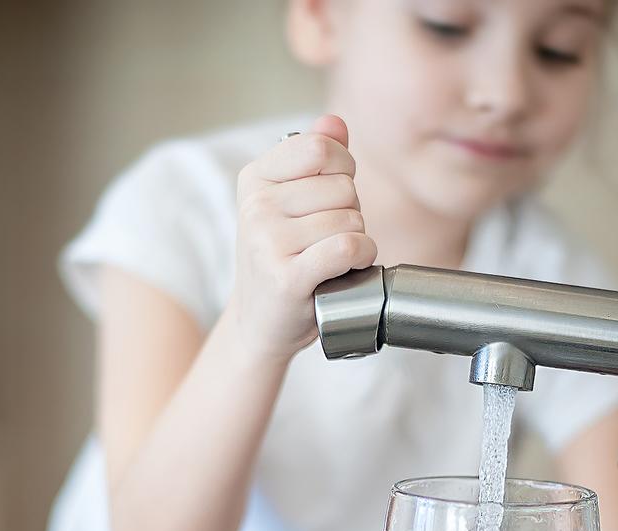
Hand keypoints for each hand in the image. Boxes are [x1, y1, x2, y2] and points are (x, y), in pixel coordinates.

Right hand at [229, 113, 377, 361]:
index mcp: (255, 178)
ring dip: (357, 239)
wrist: (261, 322)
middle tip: (327, 238)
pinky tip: (349, 269)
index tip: (332, 197)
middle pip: (342, 186)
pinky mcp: (287, 277)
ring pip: (350, 219)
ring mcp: (268, 241)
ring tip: (332, 258)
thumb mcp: (290, 203)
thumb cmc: (283, 259)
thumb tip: (334, 122)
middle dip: (351, 211)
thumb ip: (313, 159)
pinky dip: (362, 258)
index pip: (322, 148)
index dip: (344, 170)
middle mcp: (256, 206)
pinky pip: (349, 247)